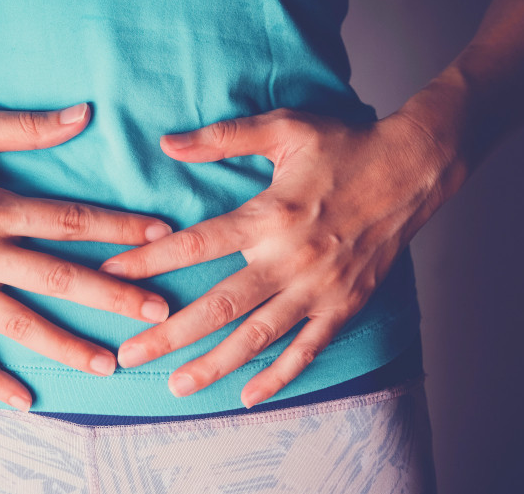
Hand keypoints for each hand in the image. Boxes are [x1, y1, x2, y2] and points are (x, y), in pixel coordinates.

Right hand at [0, 102, 173, 411]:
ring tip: (108, 365)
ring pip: (19, 324)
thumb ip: (26, 127)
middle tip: (157, 312)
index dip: (120, 228)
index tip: (162, 236)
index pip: (71, 221)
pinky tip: (25, 400)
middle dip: (113, 296)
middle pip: (58, 278)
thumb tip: (84, 114)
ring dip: (67, 346)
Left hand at [97, 107, 450, 407]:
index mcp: (269, 215)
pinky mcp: (344, 304)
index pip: (195, 244)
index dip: (148, 262)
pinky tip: (248, 396)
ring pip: (256, 337)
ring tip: (175, 385)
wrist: (413, 169)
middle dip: (168, 333)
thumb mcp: (284, 128)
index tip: (111, 277)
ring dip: (213, 364)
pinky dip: (278, 376)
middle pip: (218, 304)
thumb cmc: (345, 144)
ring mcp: (318, 288)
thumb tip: (167, 143)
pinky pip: (306, 349)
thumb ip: (223, 137)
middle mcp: (290, 258)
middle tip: (128, 353)